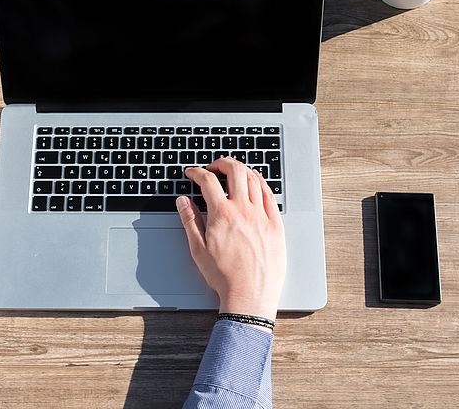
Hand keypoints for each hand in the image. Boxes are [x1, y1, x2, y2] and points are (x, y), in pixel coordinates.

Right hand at [176, 157, 286, 320]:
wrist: (249, 295)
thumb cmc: (224, 276)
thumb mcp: (198, 249)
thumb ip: (189, 220)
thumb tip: (183, 201)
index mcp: (222, 214)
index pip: (207, 181)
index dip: (197, 172)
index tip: (192, 173)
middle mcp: (243, 210)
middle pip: (235, 171)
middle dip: (221, 162)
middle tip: (214, 166)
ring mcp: (262, 216)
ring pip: (254, 179)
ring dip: (241, 170)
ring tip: (233, 173)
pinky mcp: (276, 224)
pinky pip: (270, 195)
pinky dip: (261, 183)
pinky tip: (255, 182)